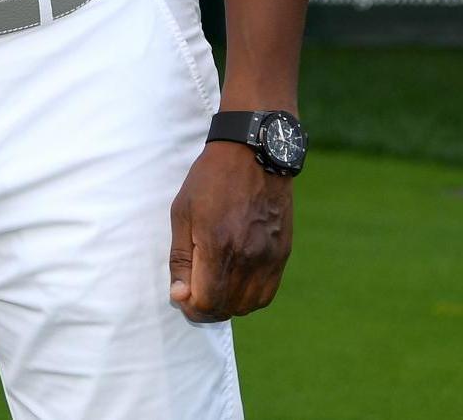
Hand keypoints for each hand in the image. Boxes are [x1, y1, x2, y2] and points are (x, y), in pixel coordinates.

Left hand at [168, 141, 294, 321]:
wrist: (254, 154)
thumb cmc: (211, 180)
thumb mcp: (182, 212)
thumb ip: (180, 259)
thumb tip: (179, 295)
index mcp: (218, 246)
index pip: (207, 302)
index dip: (190, 305)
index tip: (181, 294)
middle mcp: (248, 257)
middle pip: (227, 308)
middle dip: (205, 307)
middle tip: (193, 291)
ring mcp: (269, 258)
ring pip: (248, 305)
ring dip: (228, 304)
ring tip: (214, 285)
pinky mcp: (283, 254)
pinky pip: (267, 293)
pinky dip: (249, 297)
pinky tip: (236, 281)